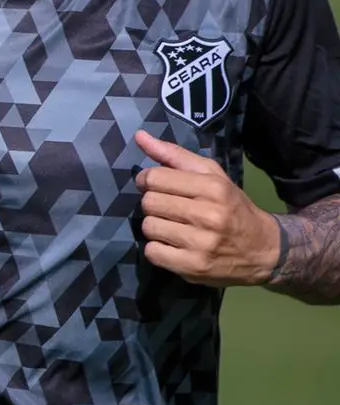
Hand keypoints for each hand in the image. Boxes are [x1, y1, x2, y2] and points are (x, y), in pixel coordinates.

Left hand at [135, 130, 281, 286]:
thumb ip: (174, 155)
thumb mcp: (212, 175)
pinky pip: (153, 253)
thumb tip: (140, 136)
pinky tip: (175, 246)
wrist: (265, 250)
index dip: (147, 181)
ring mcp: (201, 244)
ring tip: (174, 228)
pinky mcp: (194, 267)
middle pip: (149, 203)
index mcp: (212, 188)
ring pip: (149, 227)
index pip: (154, 178)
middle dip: (154, 204)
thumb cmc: (232, 207)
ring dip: (156, 227)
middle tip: (169, 209)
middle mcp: (208, 215)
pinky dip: (158, 249)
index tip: (155, 186)